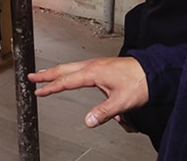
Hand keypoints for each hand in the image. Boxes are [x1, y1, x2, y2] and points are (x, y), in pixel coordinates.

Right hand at [28, 57, 147, 128]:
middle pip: (64, 69)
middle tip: (32, 77)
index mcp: (93, 72)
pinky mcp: (104, 66)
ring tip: (47, 75)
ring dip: (58, 71)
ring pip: (72, 67)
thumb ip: (103, 113)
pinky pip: (81, 67)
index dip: (51, 87)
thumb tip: (88, 122)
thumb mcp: (121, 102)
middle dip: (47, 74)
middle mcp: (94, 66)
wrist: (154, 71)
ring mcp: (98, 64)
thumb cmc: (140, 82)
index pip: (66, 81)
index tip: (38, 91)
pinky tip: (73, 75)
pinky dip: (70, 70)